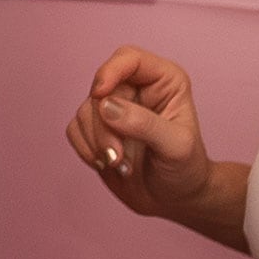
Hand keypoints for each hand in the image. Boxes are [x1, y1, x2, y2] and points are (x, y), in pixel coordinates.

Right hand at [66, 46, 214, 221]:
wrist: (174, 199)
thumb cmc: (185, 169)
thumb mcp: (176, 147)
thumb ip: (144, 124)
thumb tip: (107, 107)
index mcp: (163, 81)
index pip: (129, 58)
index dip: (110, 71)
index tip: (99, 94)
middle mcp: (136, 89)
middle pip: (101, 89)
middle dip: (103, 126)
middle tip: (116, 156)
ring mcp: (114, 108)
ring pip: (84, 110)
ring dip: (95, 142)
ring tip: (119, 164)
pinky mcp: (96, 129)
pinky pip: (74, 128)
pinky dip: (85, 149)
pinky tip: (106, 164)